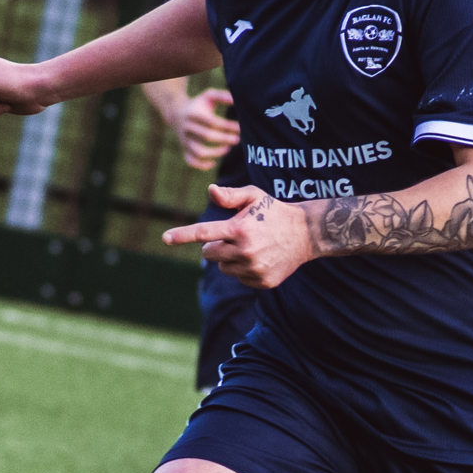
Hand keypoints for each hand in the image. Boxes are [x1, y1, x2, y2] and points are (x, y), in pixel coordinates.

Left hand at [163, 182, 314, 289]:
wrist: (306, 234)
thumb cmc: (274, 211)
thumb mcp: (254, 196)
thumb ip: (230, 196)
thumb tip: (210, 191)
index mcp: (240, 228)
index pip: (204, 233)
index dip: (182, 235)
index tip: (165, 238)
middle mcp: (246, 251)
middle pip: (209, 253)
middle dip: (215, 245)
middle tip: (234, 236)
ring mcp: (255, 269)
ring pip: (224, 268)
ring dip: (230, 258)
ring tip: (250, 247)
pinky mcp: (263, 282)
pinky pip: (240, 278)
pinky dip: (245, 270)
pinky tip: (261, 258)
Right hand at [173, 87, 239, 169]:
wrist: (177, 113)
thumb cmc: (199, 105)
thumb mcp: (208, 96)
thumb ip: (222, 96)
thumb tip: (237, 101)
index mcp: (193, 114)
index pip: (212, 122)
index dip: (228, 126)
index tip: (240, 127)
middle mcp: (187, 128)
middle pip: (207, 137)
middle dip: (225, 139)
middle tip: (238, 139)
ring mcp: (184, 140)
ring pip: (199, 152)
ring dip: (216, 153)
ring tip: (228, 149)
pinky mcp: (184, 149)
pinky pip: (191, 161)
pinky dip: (202, 165)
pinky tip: (213, 162)